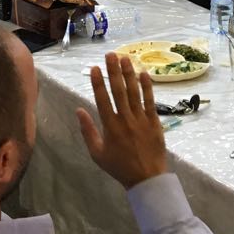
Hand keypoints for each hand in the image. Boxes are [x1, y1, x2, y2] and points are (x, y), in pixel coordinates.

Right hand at [77, 52, 166, 190]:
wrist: (146, 178)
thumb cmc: (119, 167)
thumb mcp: (97, 154)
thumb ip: (87, 131)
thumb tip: (78, 110)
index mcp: (110, 126)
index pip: (102, 99)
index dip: (98, 82)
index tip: (95, 68)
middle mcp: (125, 119)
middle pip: (118, 90)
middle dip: (114, 71)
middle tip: (111, 55)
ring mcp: (141, 119)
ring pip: (134, 92)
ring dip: (129, 74)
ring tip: (125, 58)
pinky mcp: (154, 121)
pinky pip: (150, 101)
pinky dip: (147, 87)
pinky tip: (144, 73)